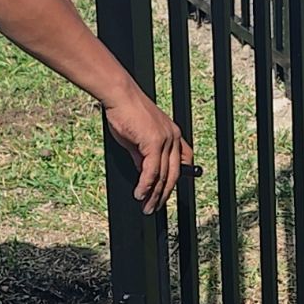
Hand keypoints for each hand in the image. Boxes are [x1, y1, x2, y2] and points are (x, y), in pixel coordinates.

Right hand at [101, 78, 192, 213]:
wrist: (120, 95)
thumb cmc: (126, 112)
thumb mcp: (137, 139)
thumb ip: (143, 156)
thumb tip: (144, 172)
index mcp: (173, 134)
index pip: (183, 162)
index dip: (176, 179)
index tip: (166, 192)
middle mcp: (173, 137)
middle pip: (174, 174)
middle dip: (164, 194)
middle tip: (154, 207)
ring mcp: (166, 140)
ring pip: (163, 175)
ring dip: (154, 194)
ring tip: (147, 206)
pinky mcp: (155, 142)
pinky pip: (152, 171)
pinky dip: (146, 185)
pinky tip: (140, 194)